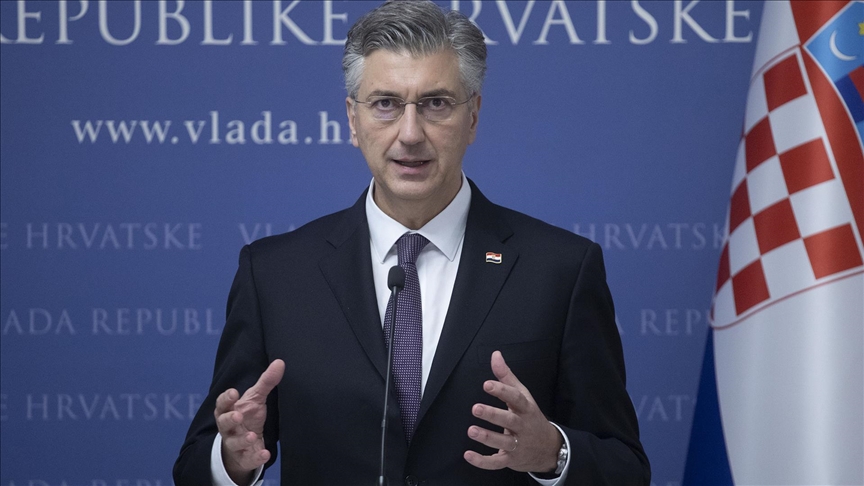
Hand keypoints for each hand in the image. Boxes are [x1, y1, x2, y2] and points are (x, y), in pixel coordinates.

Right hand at [215, 359, 284, 483]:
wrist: (244, 445)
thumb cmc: (247, 416)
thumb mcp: (255, 399)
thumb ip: (266, 382)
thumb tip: (280, 362)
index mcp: (229, 410)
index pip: (222, 404)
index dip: (226, 399)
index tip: (233, 392)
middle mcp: (228, 428)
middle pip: (224, 423)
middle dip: (230, 419)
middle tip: (238, 416)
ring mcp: (235, 443)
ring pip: (234, 443)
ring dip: (242, 440)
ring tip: (251, 436)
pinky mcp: (244, 458)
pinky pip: (248, 459)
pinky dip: (256, 457)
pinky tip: (265, 454)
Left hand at [464, 351, 562, 473]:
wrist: (549, 448)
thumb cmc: (530, 417)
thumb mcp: (523, 396)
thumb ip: (506, 377)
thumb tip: (495, 354)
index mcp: (526, 409)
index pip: (516, 399)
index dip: (502, 391)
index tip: (487, 384)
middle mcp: (522, 427)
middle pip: (509, 421)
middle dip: (493, 415)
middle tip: (476, 408)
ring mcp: (518, 445)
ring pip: (502, 442)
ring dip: (487, 437)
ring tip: (471, 430)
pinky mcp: (511, 459)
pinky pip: (496, 463)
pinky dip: (482, 461)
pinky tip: (468, 455)